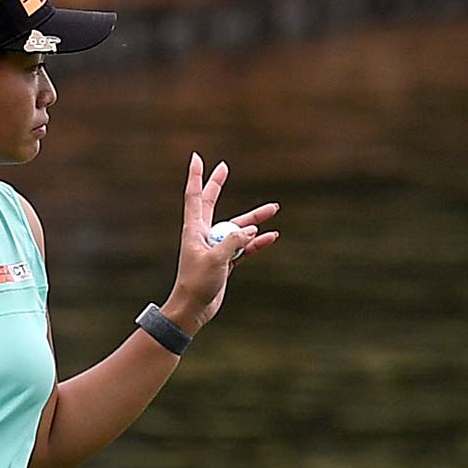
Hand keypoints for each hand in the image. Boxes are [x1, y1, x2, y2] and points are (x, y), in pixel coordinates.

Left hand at [166, 152, 280, 333]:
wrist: (193, 309)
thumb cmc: (197, 284)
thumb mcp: (216, 260)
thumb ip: (233, 242)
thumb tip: (250, 230)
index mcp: (194, 230)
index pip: (195, 197)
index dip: (196, 176)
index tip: (197, 157)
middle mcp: (203, 235)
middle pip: (212, 203)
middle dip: (217, 185)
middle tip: (224, 167)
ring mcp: (215, 248)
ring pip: (236, 228)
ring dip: (254, 219)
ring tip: (274, 209)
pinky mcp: (224, 262)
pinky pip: (243, 247)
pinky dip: (256, 243)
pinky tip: (271, 236)